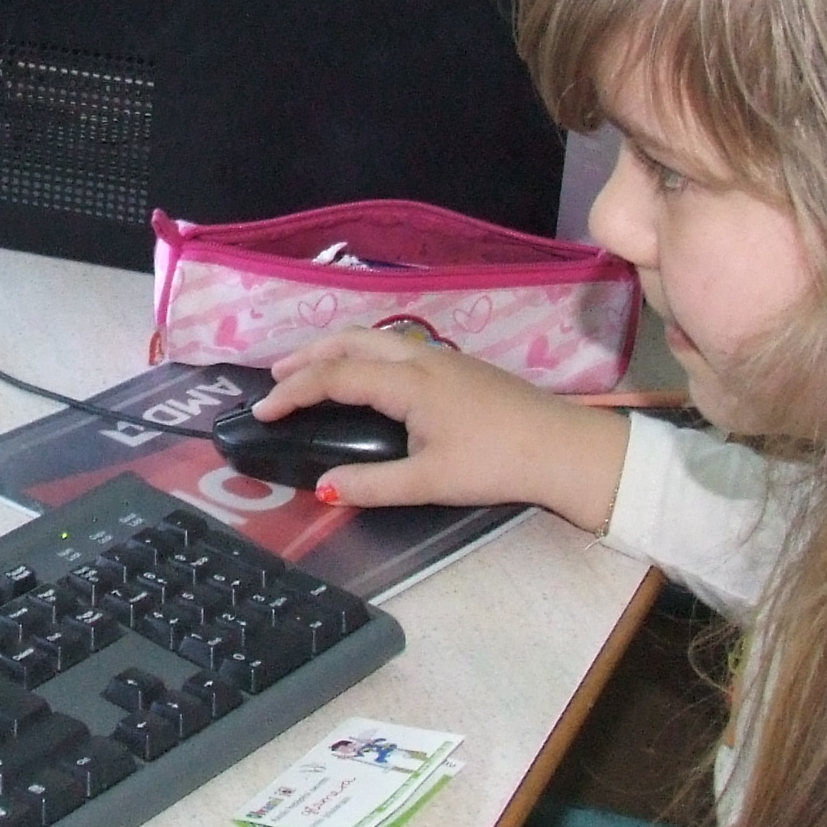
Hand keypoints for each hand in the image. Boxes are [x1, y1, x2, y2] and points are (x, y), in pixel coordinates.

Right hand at [258, 329, 629, 534]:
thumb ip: (373, 484)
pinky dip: (363, 353)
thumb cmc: (498, 463)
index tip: (262, 411)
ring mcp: (443, 357)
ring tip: (310, 370)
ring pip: (375, 338)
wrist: (564, 447)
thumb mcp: (432, 481)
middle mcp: (421, 359)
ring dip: (336, 349)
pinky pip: (395, 346)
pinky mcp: (459, 366)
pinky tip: (364, 376)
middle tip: (276, 377)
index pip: (336, 376)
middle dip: (308, 354)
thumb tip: (323, 488)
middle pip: (351, 340)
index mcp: (409, 382)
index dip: (294, 391)